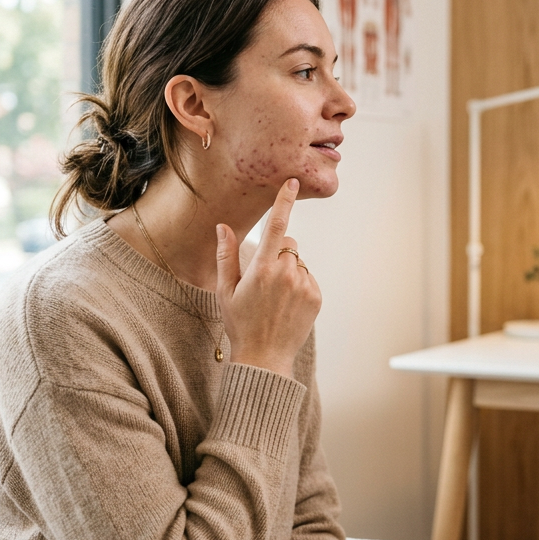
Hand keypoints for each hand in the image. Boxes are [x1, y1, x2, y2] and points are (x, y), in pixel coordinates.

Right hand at [215, 179, 319, 377]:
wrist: (264, 357)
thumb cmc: (240, 323)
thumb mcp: (225, 290)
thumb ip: (225, 255)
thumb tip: (222, 226)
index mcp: (262, 269)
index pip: (276, 227)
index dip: (284, 202)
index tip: (292, 182)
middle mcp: (286, 274)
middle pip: (288, 244)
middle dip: (278, 252)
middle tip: (263, 279)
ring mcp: (304, 285)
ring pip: (298, 262)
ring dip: (289, 270)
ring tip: (274, 297)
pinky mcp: (316, 296)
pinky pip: (308, 277)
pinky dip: (299, 284)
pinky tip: (286, 304)